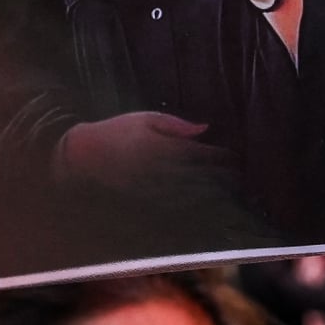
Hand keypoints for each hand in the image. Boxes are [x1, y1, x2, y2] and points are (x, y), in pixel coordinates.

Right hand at [56, 112, 229, 192]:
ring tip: (230, 194)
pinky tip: (203, 206)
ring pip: (194, 194)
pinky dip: (193, 205)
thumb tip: (204, 128)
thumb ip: (176, 125)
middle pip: (203, 177)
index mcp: (167, 147)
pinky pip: (177, 206)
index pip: (204, 155)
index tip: (237, 158)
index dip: (223, 158)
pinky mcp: (148, 201)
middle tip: (241, 179)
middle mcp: (165, 171)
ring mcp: (157, 189)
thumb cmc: (115, 132)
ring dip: (213, 194)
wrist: (83, 156)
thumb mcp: (145, 119)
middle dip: (224, 178)